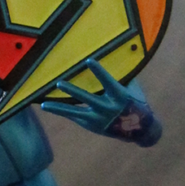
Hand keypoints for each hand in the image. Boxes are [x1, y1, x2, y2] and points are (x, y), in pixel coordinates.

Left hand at [41, 58, 161, 146]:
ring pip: (75, 113)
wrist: (140, 130)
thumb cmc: (136, 103)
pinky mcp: (91, 125)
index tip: (88, 60)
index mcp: (119, 96)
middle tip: (59, 83)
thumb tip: (119, 56)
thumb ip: (124, 76)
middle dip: (73, 91)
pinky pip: (74, 117)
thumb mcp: (133, 89)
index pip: (107, 81)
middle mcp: (107, 108)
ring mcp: (98, 119)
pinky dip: (62, 112)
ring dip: (59, 108)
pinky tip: (48, 106)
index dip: (98, 71)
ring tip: (44, 105)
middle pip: (87, 99)